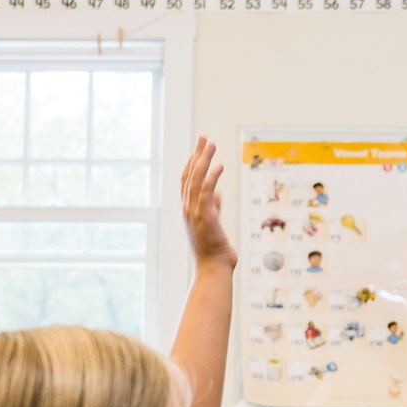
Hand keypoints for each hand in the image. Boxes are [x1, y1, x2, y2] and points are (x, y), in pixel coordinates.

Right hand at [180, 138, 234, 269]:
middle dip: (197, 154)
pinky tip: (219, 166)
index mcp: (189, 209)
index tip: (200, 148)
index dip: (193, 162)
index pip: (188, 180)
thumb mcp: (213, 224)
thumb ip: (214, 207)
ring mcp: (194, 212)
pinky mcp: (204, 217)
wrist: (213, 268)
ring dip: (204, 160)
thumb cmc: (213, 250)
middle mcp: (188, 208)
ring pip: (196, 180)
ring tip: (211, 145)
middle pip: (190, 175)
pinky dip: (211, 177)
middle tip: (204, 138)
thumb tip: (218, 194)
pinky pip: (206, 192)